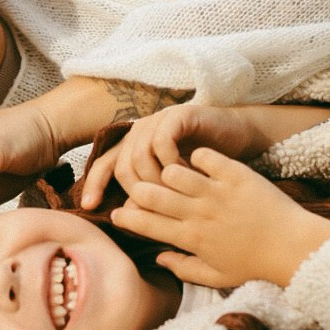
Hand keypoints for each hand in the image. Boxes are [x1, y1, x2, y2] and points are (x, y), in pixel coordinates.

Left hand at [81, 102, 260, 209]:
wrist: (238, 139)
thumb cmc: (206, 167)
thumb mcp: (174, 184)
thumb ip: (152, 196)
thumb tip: (129, 214)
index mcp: (135, 147)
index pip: (105, 165)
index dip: (94, 184)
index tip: (90, 207)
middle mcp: (141, 130)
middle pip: (121, 164)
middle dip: (136, 191)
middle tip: (157, 208)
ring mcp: (158, 120)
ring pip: (139, 155)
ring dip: (155, 180)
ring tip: (173, 194)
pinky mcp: (178, 115)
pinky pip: (161, 141)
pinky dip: (169, 161)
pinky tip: (183, 174)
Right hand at [110, 146, 329, 288]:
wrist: (294, 248)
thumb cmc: (255, 265)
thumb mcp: (217, 277)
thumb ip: (184, 269)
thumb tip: (159, 258)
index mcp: (192, 239)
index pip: (146, 224)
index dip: (126, 217)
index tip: (118, 213)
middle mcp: (200, 214)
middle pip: (152, 194)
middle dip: (138, 190)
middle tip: (139, 188)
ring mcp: (218, 192)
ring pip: (174, 171)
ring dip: (169, 171)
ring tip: (172, 174)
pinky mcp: (236, 175)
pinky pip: (205, 156)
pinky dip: (197, 155)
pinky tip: (199, 160)